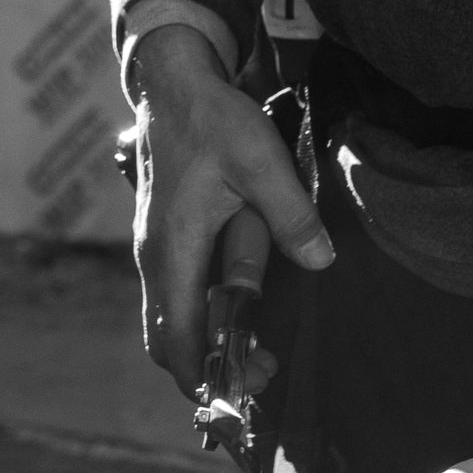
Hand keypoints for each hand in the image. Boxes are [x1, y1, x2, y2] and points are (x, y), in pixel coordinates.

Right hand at [132, 25, 334, 394]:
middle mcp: (154, 258)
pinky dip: (199, 317)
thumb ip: (289, 214)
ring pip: (167, 320)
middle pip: (166, 343)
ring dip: (205, 342)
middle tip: (262, 368)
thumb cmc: (213, 120)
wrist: (172, 83)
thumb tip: (318, 261)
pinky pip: (173, 296)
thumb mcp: (260, 161)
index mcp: (173, 250)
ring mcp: (153, 249)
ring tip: (257, 345)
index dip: (208, 376)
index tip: (248, 388)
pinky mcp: (161, 237)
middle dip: (209, 368)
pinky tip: (237, 307)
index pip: (178, 341)